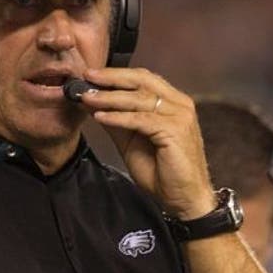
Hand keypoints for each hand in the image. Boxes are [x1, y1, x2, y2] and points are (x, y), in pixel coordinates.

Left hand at [78, 67, 214, 218]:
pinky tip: (101, 117)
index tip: (91, 75)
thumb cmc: (164, 172)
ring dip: (110, 97)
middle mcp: (180, 104)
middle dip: (112, 77)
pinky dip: (118, 117)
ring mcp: (180, 116)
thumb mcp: (133, 141)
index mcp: (174, 103)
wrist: (184, 198)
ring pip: (139, 98)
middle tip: (88, 77)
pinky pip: (141, 119)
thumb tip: (94, 103)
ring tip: (87, 98)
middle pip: (143, 81)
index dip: (117, 75)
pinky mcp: (175, 130)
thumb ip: (118, 121)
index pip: (144, 79)